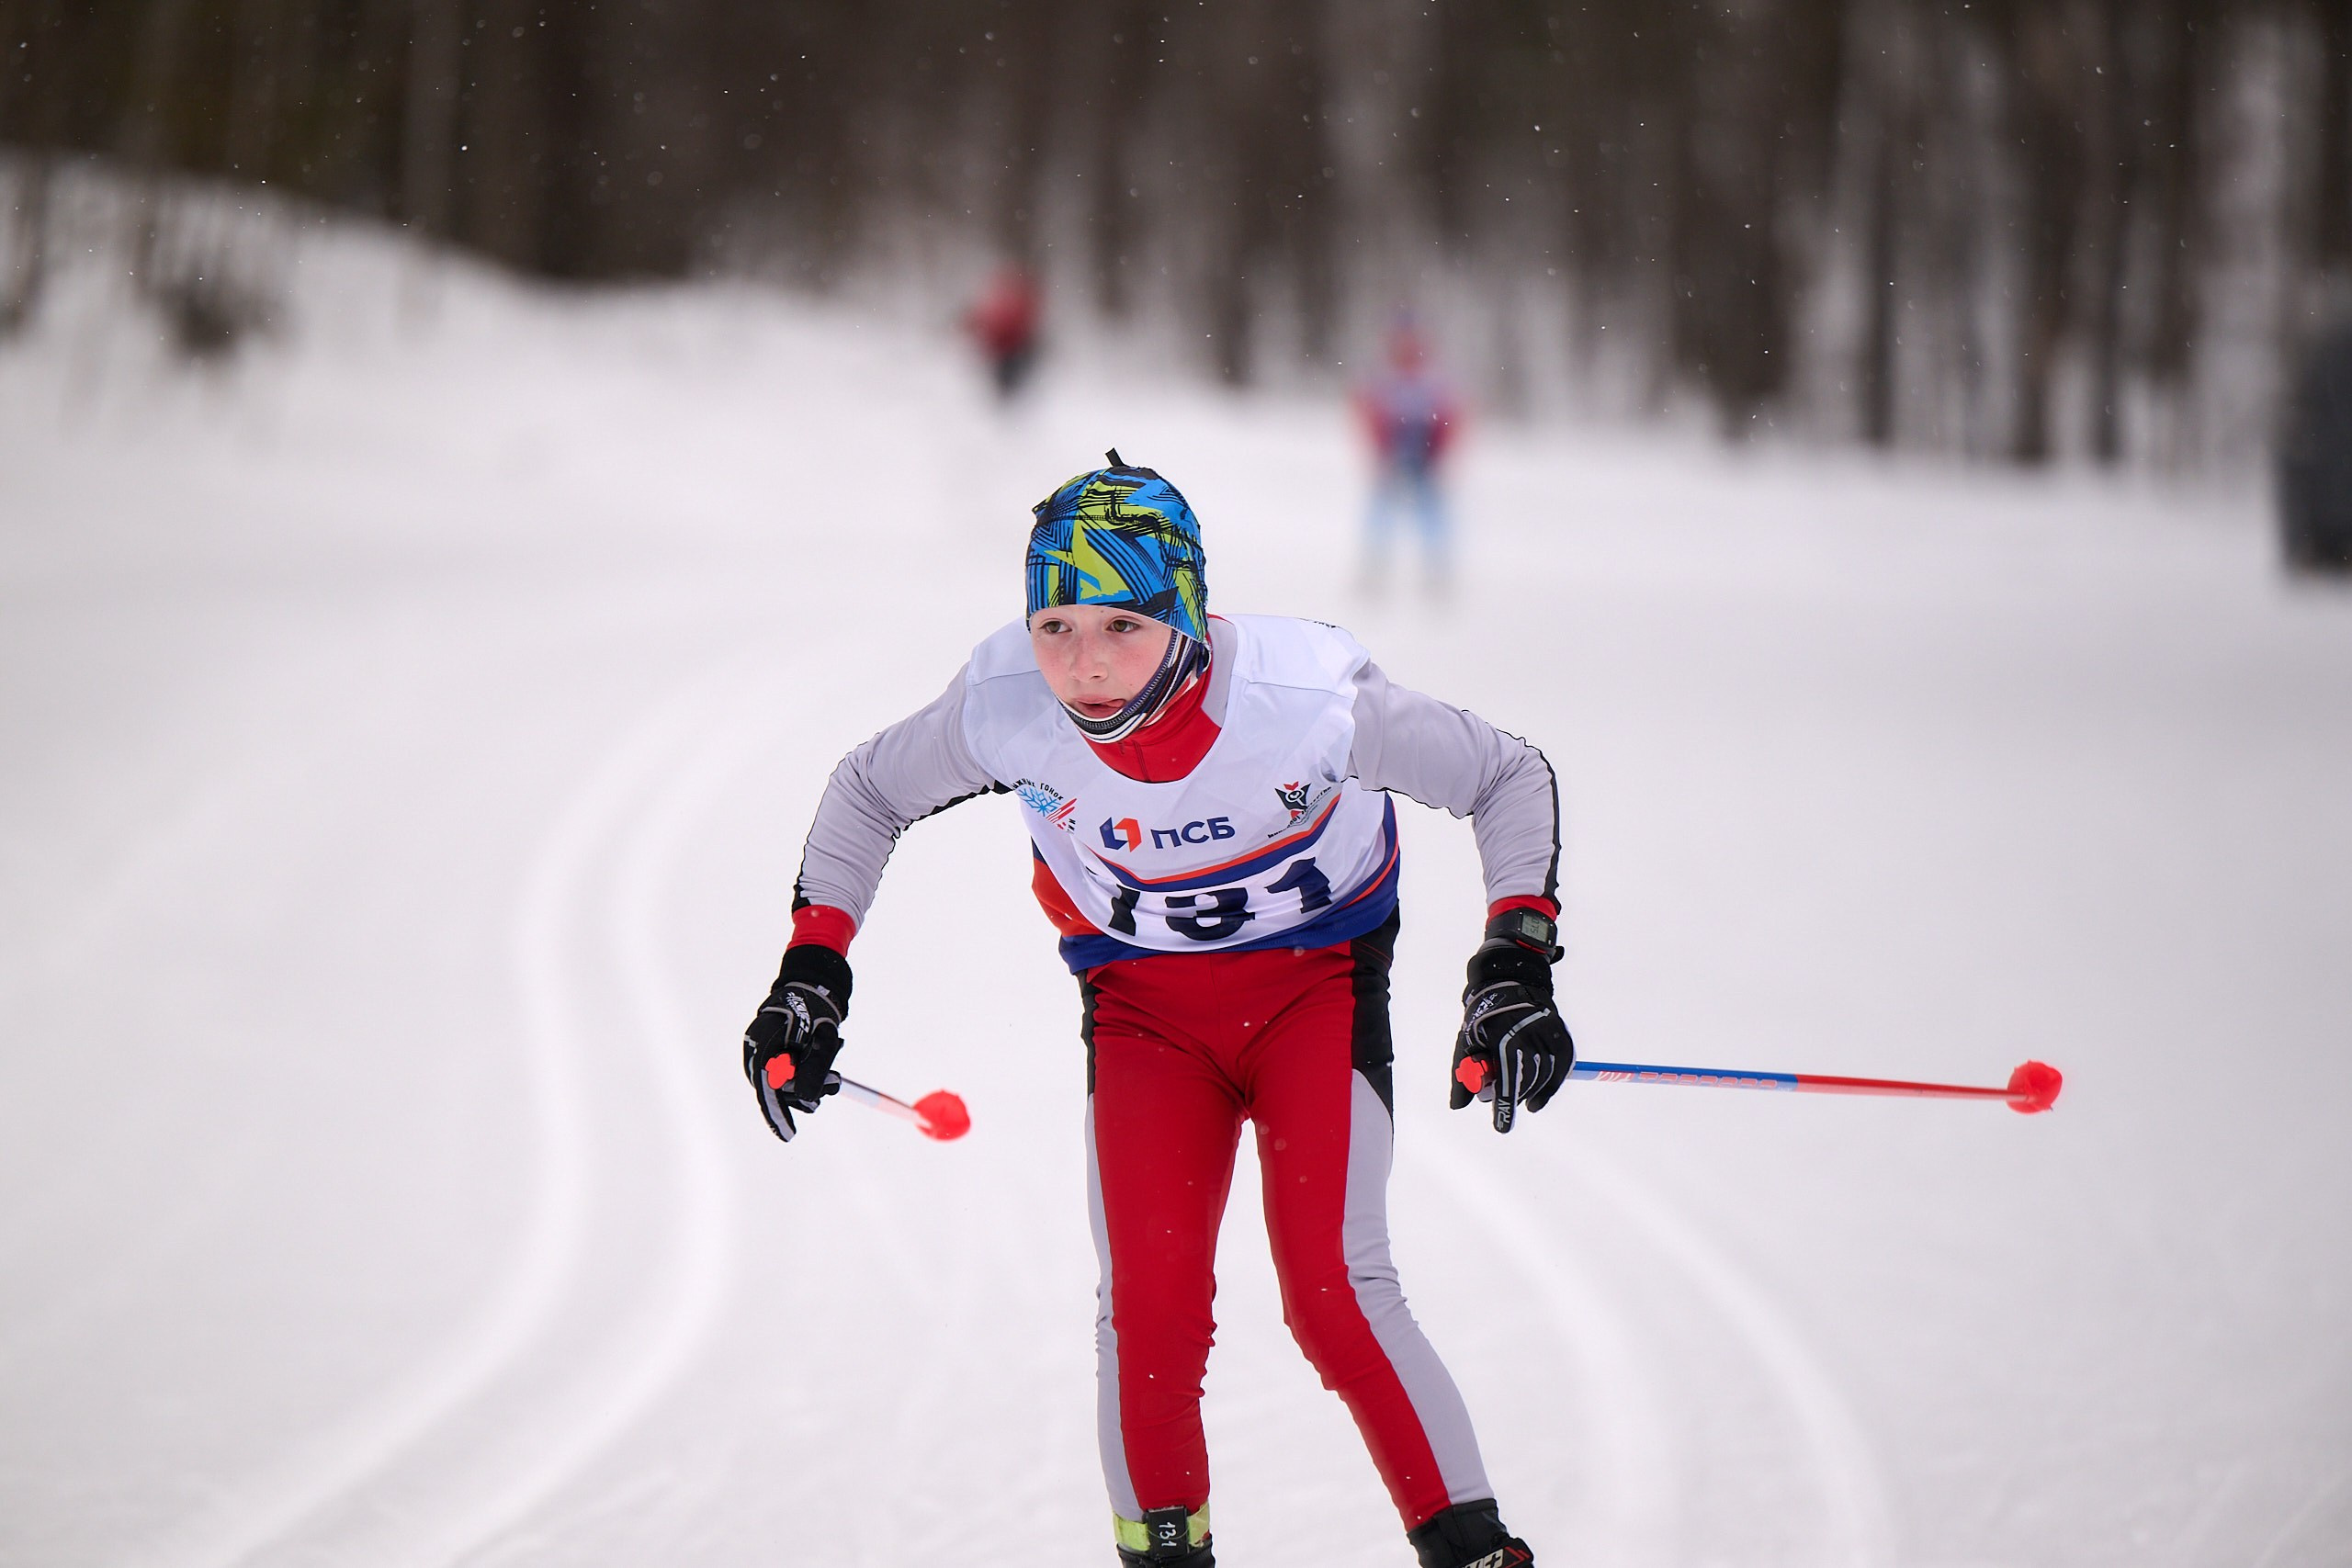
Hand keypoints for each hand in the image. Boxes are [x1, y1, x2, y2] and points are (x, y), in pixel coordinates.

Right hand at [741, 944, 851, 1141]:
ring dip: (810, 1081)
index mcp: (763, 1041)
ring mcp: (762, 1052)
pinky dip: (806, 1071)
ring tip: (832, 1062)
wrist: (813, 985)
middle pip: (776, 1088)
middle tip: (833, 1081)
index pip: (766, 1086)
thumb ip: (814, 1070)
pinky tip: (821, 1052)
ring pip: (783, 1084)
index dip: (776, 1112)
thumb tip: (806, 1101)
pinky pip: (787, 1074)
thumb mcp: (822, 1040)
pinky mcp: (772, 1054)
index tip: (789, 1135)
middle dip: (805, 1091)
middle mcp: (756, 1049)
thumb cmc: (817, 1008)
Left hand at [1449, 908, 1571, 1133]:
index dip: (1504, 1107)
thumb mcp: (1466, 1042)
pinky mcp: (1561, 1035)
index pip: (1507, 1081)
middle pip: (1527, 1081)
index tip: (1501, 1128)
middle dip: (1515, 1098)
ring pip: (1545, 1076)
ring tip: (1521, 1102)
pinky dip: (1551, 1086)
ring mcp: (1548, 1034)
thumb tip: (1458, 1106)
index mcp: (1504, 1039)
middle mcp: (1530, 1037)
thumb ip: (1462, 1075)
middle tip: (1505, 1107)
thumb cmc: (1483, 1016)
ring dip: (1532, 1094)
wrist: (1510, 982)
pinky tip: (1537, 1100)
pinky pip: (1561, 1068)